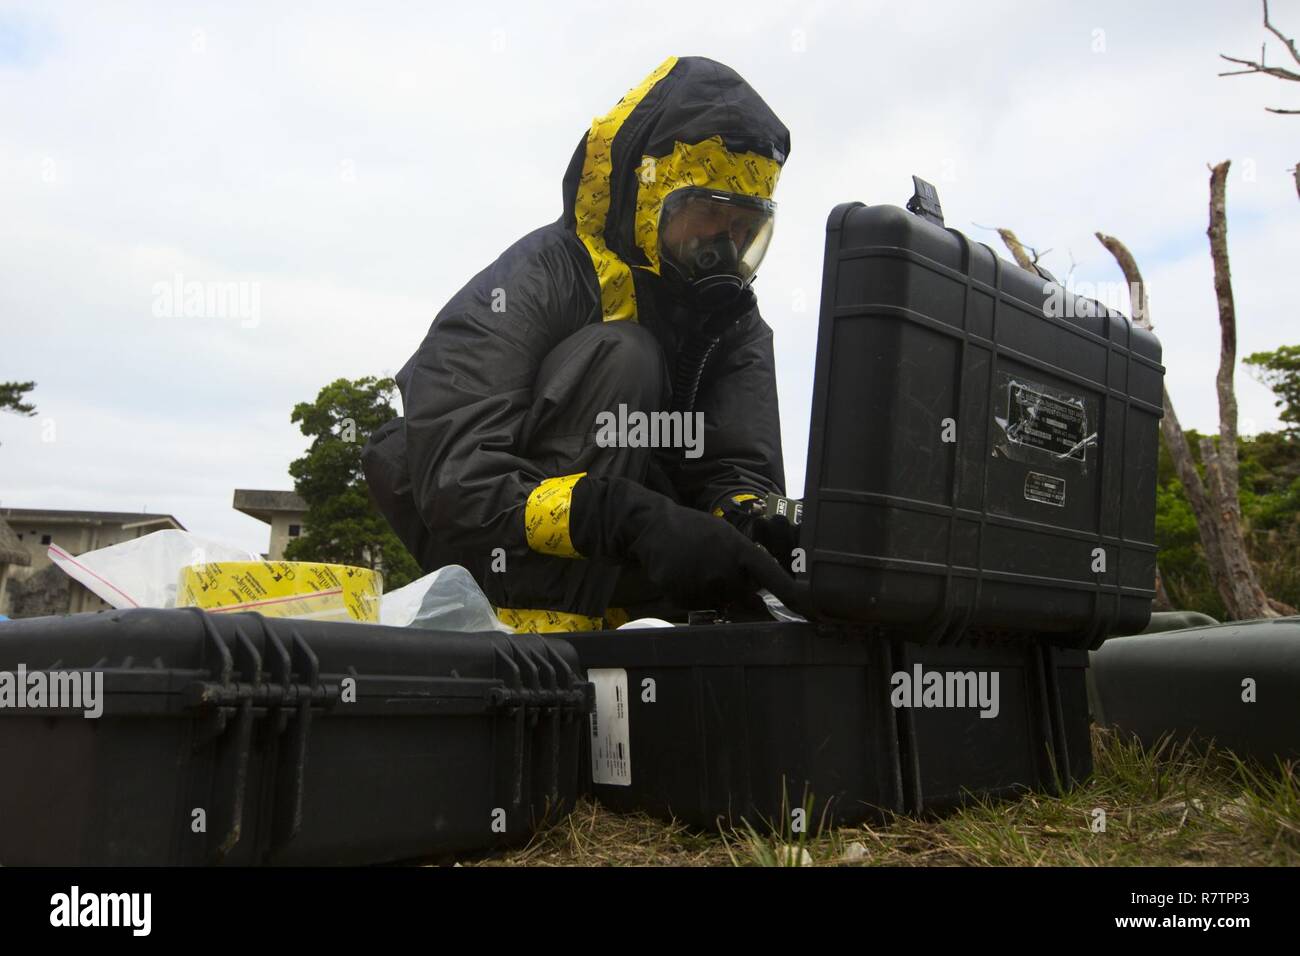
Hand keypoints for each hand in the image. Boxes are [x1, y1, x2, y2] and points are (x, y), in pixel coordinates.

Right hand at [571, 476, 800, 609]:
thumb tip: (762, 589)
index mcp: (738, 549)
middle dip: (736, 590)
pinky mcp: (681, 595)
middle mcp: (723, 569)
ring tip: (695, 566)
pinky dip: (691, 595)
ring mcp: (702, 584)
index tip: (809, 609)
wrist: (653, 527)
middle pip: (742, 596)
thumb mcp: (724, 535)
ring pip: (717, 602)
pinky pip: (695, 605)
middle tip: (715, 568)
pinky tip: (682, 574)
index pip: (771, 575)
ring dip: (711, 592)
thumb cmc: (693, 530)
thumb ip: (744, 560)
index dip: (791, 593)